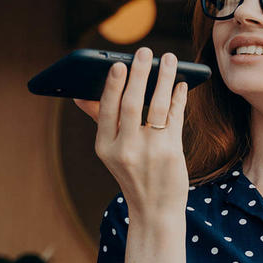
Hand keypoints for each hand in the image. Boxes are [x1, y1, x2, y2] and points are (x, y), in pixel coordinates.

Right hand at [76, 46, 189, 220]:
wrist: (155, 210)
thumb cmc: (134, 175)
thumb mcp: (111, 153)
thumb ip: (102, 122)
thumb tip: (81, 95)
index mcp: (105, 147)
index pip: (106, 109)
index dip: (111, 85)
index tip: (117, 64)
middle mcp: (125, 149)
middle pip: (131, 103)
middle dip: (139, 73)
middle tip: (145, 52)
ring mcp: (149, 151)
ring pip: (156, 106)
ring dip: (163, 78)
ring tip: (169, 59)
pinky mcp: (171, 152)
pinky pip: (174, 117)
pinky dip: (178, 98)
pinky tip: (181, 84)